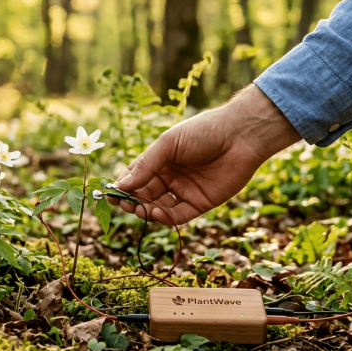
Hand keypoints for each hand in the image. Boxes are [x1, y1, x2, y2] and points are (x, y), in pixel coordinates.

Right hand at [108, 85, 300, 224]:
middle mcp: (171, 177)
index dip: (123, 186)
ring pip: (159, 207)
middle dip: (132, 200)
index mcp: (160, 160)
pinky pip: (178, 215)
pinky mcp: (200, 203)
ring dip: (146, 211)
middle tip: (124, 204)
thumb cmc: (203, 132)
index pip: (136, 177)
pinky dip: (165, 218)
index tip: (111, 194)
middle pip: (145, 194)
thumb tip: (120, 185)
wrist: (240, 136)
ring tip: (140, 209)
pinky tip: (155, 213)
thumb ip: (145, 166)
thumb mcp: (168, 145)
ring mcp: (185, 191)